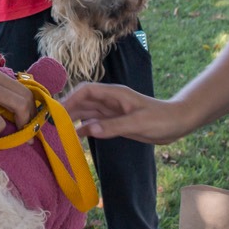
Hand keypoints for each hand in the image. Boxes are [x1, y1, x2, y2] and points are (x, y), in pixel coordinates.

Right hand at [63, 81, 189, 143]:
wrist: (178, 123)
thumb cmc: (161, 119)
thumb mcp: (138, 123)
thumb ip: (113, 126)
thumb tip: (88, 129)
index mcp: (114, 94)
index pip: (86, 91)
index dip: (70, 99)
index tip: (57, 112)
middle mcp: (110, 100)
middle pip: (82, 101)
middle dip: (66, 110)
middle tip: (51, 123)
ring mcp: (112, 111)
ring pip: (86, 112)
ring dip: (73, 119)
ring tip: (58, 130)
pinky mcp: (116, 122)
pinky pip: (95, 123)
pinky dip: (84, 128)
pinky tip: (74, 137)